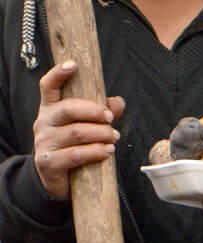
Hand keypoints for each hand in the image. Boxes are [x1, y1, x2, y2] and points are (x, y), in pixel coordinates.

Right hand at [32, 60, 124, 197]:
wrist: (58, 178)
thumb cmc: (75, 145)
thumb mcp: (89, 126)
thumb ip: (103, 112)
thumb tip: (118, 101)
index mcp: (51, 108)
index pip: (48, 86)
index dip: (58, 74)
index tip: (73, 65)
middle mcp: (43, 122)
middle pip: (69, 109)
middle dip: (95, 112)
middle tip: (111, 119)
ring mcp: (43, 142)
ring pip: (77, 132)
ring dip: (102, 134)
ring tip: (114, 138)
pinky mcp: (48, 162)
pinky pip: (76, 154)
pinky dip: (96, 152)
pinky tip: (108, 151)